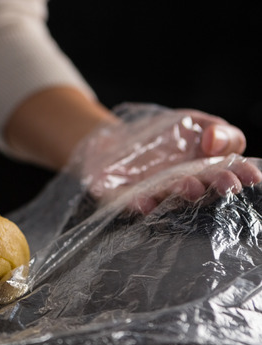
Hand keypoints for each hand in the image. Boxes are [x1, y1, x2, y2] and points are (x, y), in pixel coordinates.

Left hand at [71, 104, 261, 212]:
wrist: (114, 138)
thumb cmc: (163, 136)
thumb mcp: (195, 123)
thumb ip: (217, 131)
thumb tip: (213, 141)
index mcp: (205, 171)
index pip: (228, 173)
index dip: (241, 174)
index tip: (251, 177)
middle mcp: (182, 186)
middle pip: (202, 189)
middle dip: (214, 187)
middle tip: (226, 185)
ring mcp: (153, 192)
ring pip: (169, 197)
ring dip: (180, 194)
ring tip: (190, 187)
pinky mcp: (123, 196)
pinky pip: (130, 203)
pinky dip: (138, 204)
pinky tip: (145, 203)